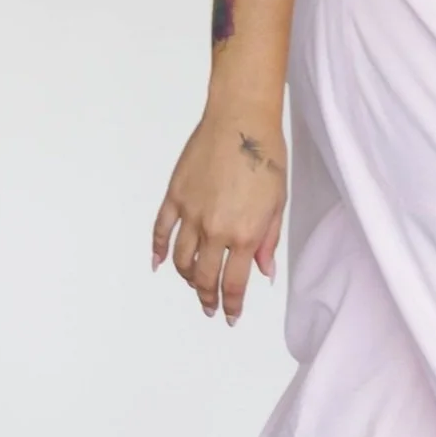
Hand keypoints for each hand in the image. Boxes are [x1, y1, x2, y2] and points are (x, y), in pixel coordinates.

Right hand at [152, 98, 287, 323]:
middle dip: (207, 298)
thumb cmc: (267, 156)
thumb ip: (268, 241)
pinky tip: (159, 264)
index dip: (231, 305)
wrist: (241, 121)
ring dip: (187, 278)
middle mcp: (214, 229)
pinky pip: (161, 231)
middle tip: (209, 307)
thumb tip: (264, 272)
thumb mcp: (278, 202)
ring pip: (181, 260)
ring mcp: (191, 214)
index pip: (234, 283)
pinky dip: (157, 251)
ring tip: (194, 284)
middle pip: (204, 277)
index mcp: (244, 233)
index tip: (230, 316)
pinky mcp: (175, 196)